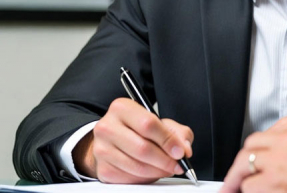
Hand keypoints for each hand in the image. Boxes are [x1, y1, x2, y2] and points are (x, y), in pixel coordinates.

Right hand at [72, 98, 193, 183]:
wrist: (113, 138)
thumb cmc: (138, 128)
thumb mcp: (160, 122)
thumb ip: (177, 132)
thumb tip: (184, 149)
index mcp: (122, 108)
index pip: (148, 124)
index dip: (168, 140)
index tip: (180, 152)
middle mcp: (107, 127)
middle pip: (142, 148)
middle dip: (165, 160)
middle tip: (177, 164)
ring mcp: (101, 149)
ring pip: (136, 166)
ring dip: (157, 171)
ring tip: (167, 168)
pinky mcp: (102, 169)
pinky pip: (129, 179)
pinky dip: (145, 178)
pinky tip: (152, 171)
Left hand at [221, 117, 286, 192]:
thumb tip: (270, 156)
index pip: (259, 138)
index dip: (251, 155)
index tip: (245, 165)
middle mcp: (282, 141)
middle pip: (248, 151)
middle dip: (238, 169)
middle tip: (230, 184)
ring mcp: (277, 162)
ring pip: (245, 171)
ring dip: (244, 184)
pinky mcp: (274, 182)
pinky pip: (251, 189)